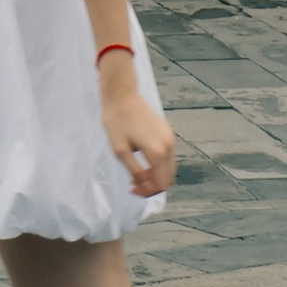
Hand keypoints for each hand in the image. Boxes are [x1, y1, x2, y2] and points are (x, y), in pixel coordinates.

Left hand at [101, 68, 176, 195]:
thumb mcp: (120, 151)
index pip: (160, 183)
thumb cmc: (117, 121)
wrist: (122, 95)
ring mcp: (170, 137)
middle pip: (168, 178)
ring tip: (137, 174)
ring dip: (156, 175)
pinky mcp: (167, 131)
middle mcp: (168, 146)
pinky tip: (143, 161)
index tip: (132, 190)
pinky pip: (167, 155)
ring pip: (169, 167)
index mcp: (157, 152)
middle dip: (152, 185)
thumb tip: (142, 184)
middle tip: (134, 185)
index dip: (147, 192)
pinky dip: (158, 164)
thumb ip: (134, 171)